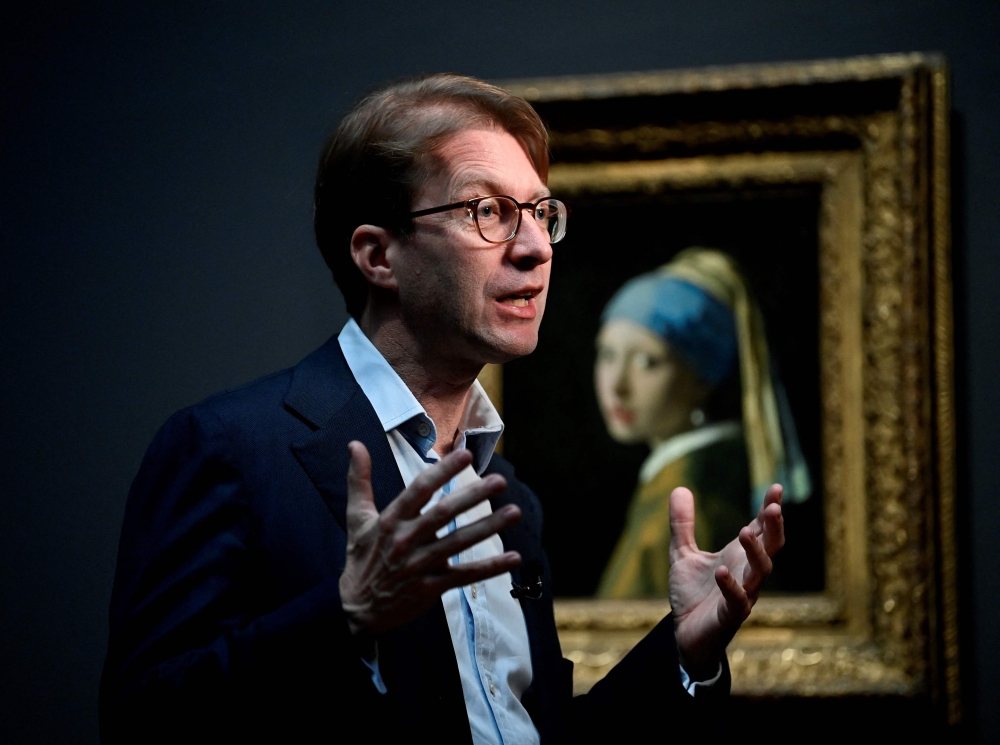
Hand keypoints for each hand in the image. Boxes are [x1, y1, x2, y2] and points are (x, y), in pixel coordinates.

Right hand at [338, 441, 521, 641]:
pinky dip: (490, 567)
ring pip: (459, 542)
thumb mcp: (357, 518)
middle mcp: (406, 540)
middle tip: (500, 481)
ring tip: (514, 512)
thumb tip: (355, 444)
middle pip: (443, 514)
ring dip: (488, 527)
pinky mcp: (431, 588)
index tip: (467, 455)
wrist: (356, 609)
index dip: (443, 471)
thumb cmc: (361, 558)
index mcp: (391, 519)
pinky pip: (465, 576)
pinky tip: (514, 558)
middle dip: (473, 496)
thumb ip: (359, 480)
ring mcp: (420, 565)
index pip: (420, 489)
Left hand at [669, 484, 784, 678]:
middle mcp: (748, 574)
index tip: (777, 487)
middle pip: (772, 547)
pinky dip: (732, 585)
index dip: (769, 508)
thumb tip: (679, 488)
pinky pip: (737, 601)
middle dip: (775, 527)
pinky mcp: (730, 616)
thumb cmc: (693, 595)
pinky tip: (723, 571)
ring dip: (756, 552)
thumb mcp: (682, 554)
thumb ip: (682, 525)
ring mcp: (743, 595)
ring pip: (761, 572)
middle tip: (774, 507)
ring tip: (745, 531)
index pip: (762, 529)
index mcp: (740, 556)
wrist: (686, 635)